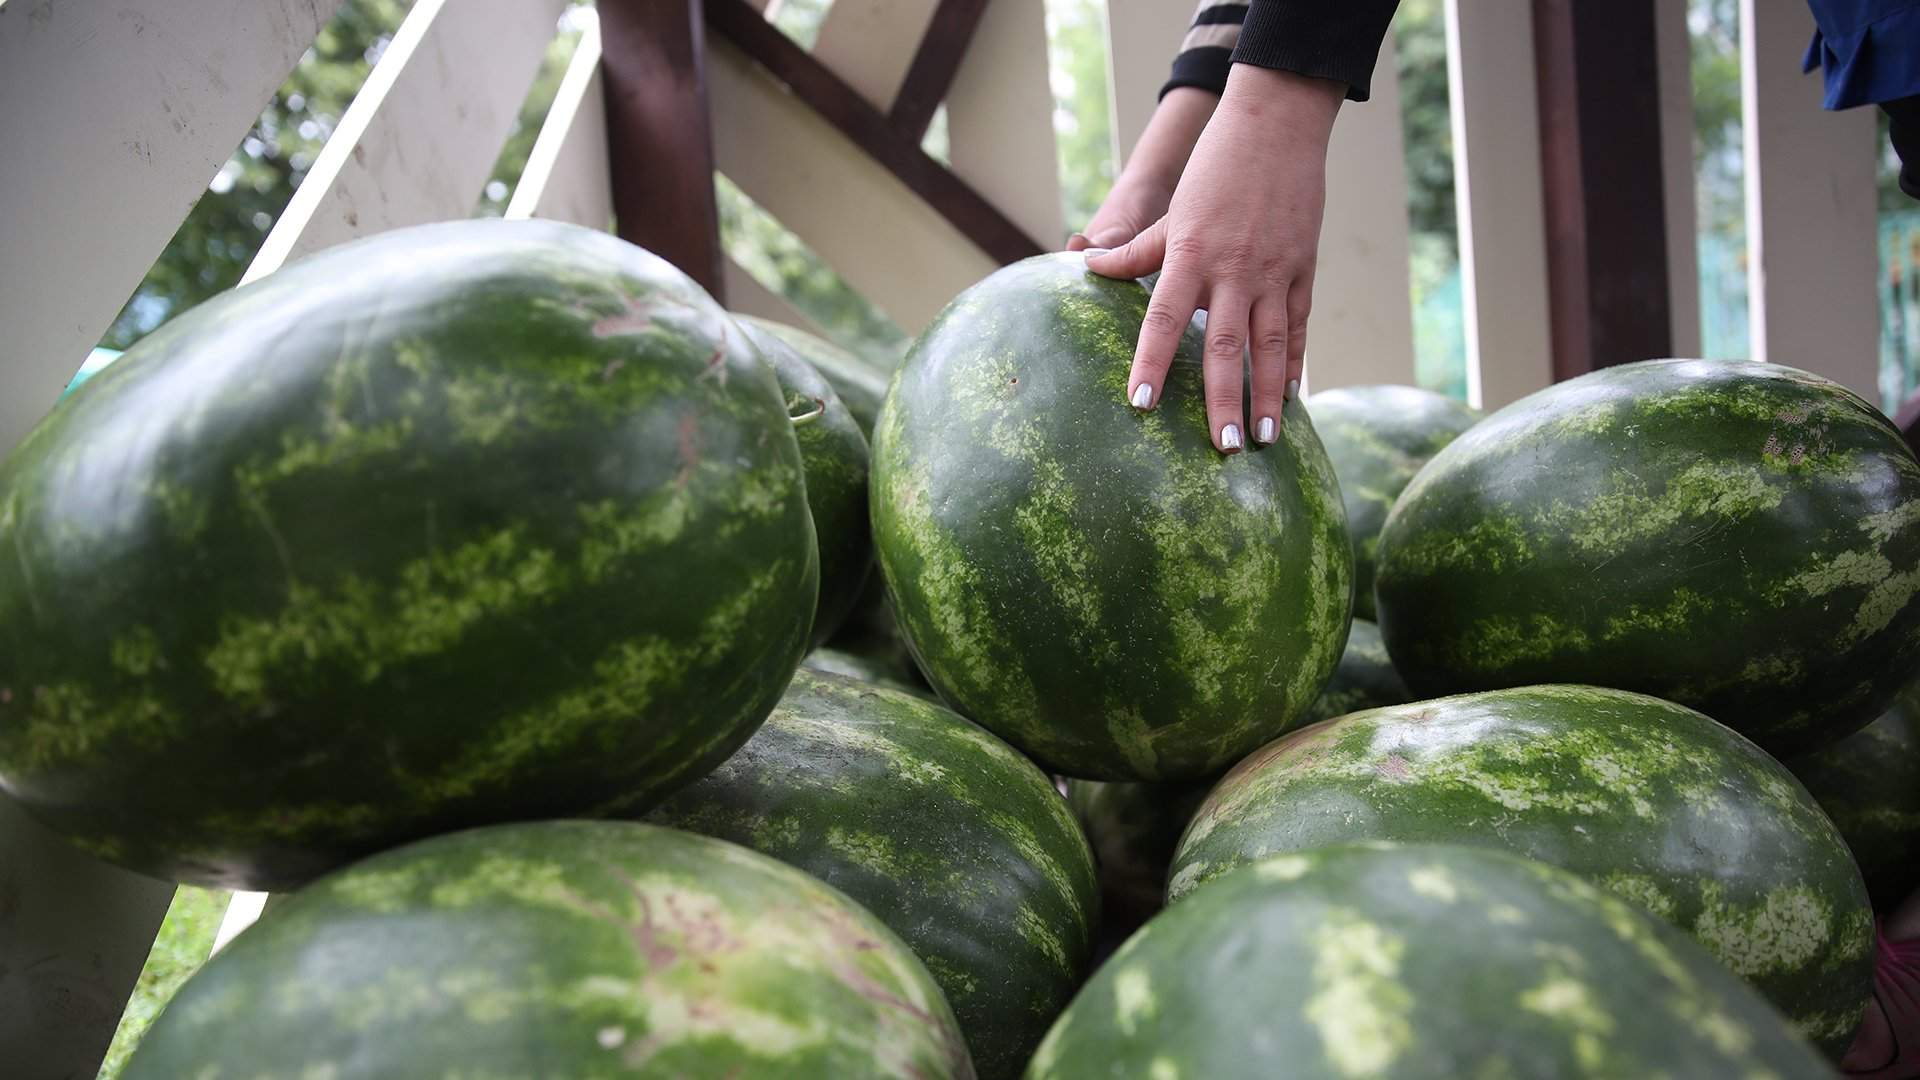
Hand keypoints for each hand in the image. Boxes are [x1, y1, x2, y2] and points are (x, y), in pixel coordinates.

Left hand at [1086, 65, 1342, 453]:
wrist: (1277, 125)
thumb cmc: (1215, 168)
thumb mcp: (1172, 210)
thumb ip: (1135, 249)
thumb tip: (1086, 267)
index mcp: (1191, 254)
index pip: (1164, 319)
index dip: (1151, 362)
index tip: (1141, 404)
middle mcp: (1233, 269)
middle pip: (1224, 346)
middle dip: (1222, 400)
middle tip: (1224, 448)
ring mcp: (1274, 271)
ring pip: (1270, 344)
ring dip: (1268, 395)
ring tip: (1266, 437)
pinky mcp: (1304, 268)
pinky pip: (1298, 325)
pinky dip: (1294, 360)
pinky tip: (1291, 393)